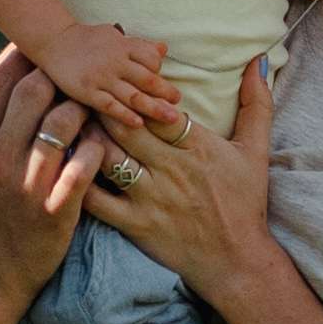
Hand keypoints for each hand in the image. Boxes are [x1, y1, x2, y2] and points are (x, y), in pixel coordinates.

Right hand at [0, 48, 106, 308]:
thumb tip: (3, 85)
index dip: (20, 55)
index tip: (40, 46)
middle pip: (33, 88)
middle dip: (59, 74)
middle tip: (79, 70)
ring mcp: (25, 184)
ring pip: (64, 119)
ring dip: (84, 106)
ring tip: (96, 105)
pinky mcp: (55, 210)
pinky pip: (86, 161)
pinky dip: (98, 145)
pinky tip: (104, 142)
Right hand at [44, 19, 188, 136]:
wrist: (53, 41)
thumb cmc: (87, 39)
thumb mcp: (114, 36)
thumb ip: (139, 45)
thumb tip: (164, 49)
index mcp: (123, 46)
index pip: (151, 60)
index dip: (160, 72)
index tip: (166, 86)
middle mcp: (115, 62)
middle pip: (147, 79)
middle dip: (166, 92)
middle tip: (179, 104)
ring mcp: (101, 78)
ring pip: (132, 95)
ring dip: (153, 107)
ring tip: (170, 118)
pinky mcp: (87, 92)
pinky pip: (110, 106)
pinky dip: (125, 115)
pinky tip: (139, 123)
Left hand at [79, 56, 272, 299]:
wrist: (237, 262)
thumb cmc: (246, 203)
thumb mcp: (256, 151)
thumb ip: (257, 104)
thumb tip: (259, 61)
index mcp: (198, 146)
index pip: (159, 109)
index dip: (135, 90)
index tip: (116, 75)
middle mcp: (172, 169)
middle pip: (126, 127)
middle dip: (100, 105)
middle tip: (78, 88)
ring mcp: (151, 198)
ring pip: (107, 157)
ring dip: (85, 136)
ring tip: (66, 119)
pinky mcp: (135, 224)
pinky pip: (97, 200)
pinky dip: (77, 179)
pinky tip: (63, 163)